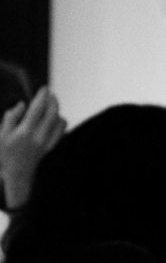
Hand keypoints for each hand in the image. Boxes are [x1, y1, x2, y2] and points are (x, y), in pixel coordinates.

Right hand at [0, 87, 66, 208]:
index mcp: (23, 132)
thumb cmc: (5, 153)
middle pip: (52, 113)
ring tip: (49, 106)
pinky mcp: (52, 146)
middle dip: (53, 100)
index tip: (44, 88)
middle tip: (50, 94)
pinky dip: (60, 121)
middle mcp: (38, 137)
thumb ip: (10, 118)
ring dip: (56, 110)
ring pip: (59, 120)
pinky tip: (53, 119)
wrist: (17, 174)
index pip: (37, 109)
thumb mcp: (1, 135)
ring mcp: (47, 142)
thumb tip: (22, 104)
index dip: (42, 96)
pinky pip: (61, 129)